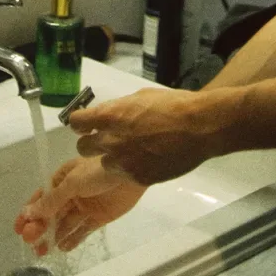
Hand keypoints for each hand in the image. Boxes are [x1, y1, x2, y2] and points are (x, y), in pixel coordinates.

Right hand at [14, 157, 145, 254]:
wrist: (131, 171)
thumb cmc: (98, 171)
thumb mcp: (72, 183)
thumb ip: (52, 201)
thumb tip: (29, 213)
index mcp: (64, 178)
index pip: (42, 197)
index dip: (30, 212)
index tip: (18, 229)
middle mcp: (73, 193)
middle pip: (52, 213)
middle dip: (40, 227)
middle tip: (31, 241)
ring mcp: (86, 205)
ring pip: (65, 224)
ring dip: (53, 235)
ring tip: (42, 251)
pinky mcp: (99, 217)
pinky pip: (82, 230)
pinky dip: (72, 239)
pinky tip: (62, 247)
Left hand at [69, 86, 232, 185]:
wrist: (199, 127)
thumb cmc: (172, 105)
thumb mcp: (141, 97)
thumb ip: (119, 108)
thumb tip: (109, 115)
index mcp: (111, 116)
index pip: (76, 122)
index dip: (80, 122)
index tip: (86, 123)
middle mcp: (112, 142)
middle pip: (82, 148)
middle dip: (91, 142)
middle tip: (106, 138)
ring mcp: (124, 163)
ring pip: (103, 164)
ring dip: (112, 157)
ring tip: (131, 151)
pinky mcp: (137, 178)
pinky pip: (123, 175)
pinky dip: (130, 168)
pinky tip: (146, 159)